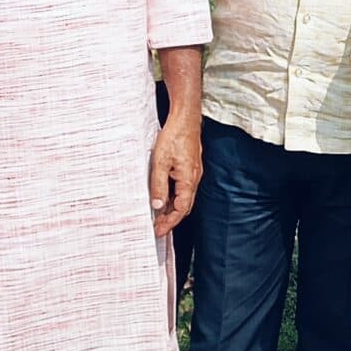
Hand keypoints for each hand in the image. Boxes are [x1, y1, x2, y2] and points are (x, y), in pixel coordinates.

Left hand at [149, 107, 201, 233]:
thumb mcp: (160, 162)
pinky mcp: (190, 168)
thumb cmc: (174, 136)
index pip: (181, 210)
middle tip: (156, 227)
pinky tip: (163, 196)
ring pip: (183, 198)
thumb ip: (159, 185)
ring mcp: (193, 174)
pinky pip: (183, 188)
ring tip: (157, 215)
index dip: (170, 223)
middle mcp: (194, 179)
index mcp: (188, 180)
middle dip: (170, 219)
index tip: (158, 231)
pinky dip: (173, 196)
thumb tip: (157, 205)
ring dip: (171, 208)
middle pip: (184, 207)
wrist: (185, 119)